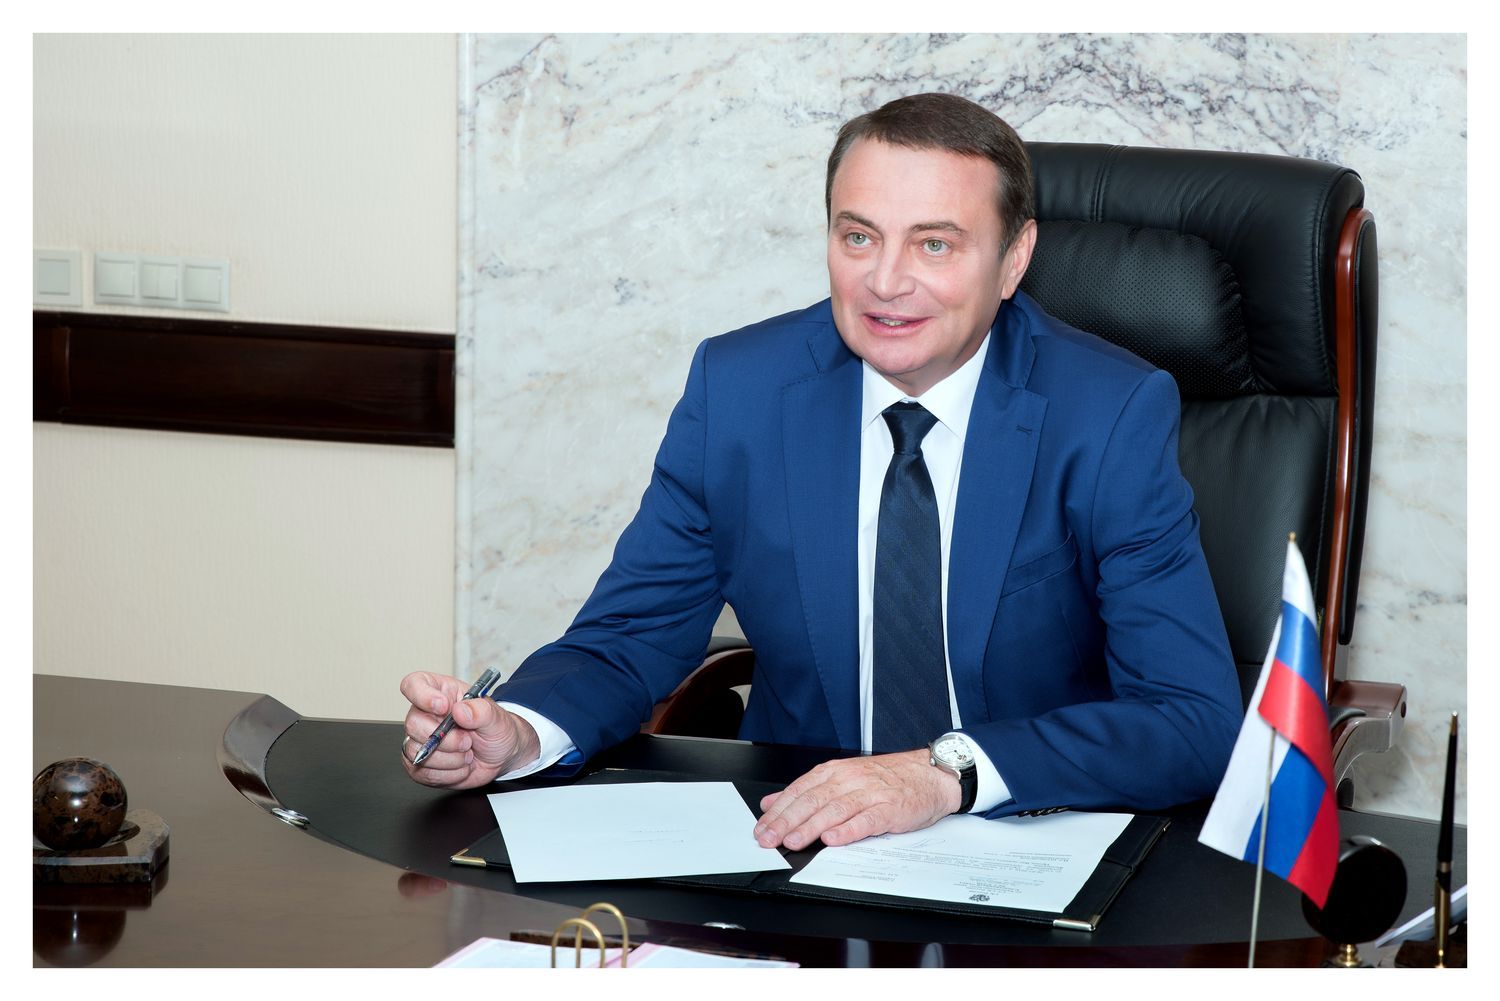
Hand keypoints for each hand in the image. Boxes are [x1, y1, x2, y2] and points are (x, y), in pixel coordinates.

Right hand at [399, 671, 539, 788]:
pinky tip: (461, 766)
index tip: (443, 707)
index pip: (414, 684)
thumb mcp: (497, 717)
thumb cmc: (496, 730)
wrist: (502, 756)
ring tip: (467, 754)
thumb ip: (482, 711)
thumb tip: (460, 710)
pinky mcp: (421, 764)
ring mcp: (421, 740)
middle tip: (467, 742)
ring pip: (417, 752)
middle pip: (413, 724)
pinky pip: (423, 773)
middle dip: (446, 739)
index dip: (422, 695)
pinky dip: (448, 774)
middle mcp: (426, 715)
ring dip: (450, 759)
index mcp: (441, 692)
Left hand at [753, 749, 960, 849]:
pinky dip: (849, 830)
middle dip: (787, 821)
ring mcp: (870, 794)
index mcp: (835, 772)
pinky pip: (867, 820)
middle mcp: (850, 780)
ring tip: (794, 841)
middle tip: (769, 839)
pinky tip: (833, 839)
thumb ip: (807, 791)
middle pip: (813, 800)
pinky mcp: (890, 809)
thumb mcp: (843, 778)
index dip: (778, 811)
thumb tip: (771, 802)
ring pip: (835, 810)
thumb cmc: (886, 779)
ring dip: (811, 827)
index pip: (800, 790)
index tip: (761, 828)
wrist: (930, 774)